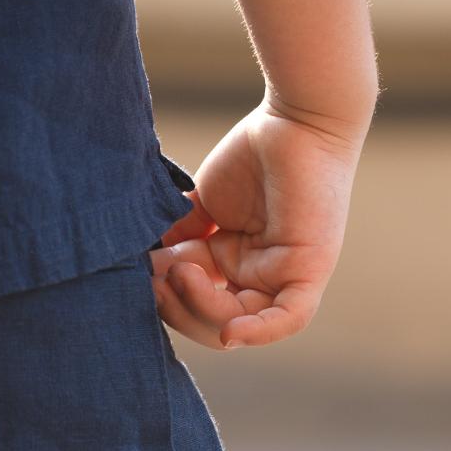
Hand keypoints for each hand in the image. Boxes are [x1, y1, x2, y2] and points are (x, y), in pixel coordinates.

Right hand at [151, 105, 362, 353]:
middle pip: (214, 320)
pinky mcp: (308, 269)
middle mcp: (260, 276)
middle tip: (154, 278)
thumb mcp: (205, 203)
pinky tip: (229, 331)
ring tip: (180, 271)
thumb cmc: (253, 152)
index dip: (167, 295)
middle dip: (178, 306)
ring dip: (203, 308)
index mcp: (236, 264)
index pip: (196, 301)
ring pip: (241, 321)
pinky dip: (258, 331)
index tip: (142, 271)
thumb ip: (178, 235)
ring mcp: (284, 276)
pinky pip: (288, 318)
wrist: (294, 118)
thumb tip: (145, 264)